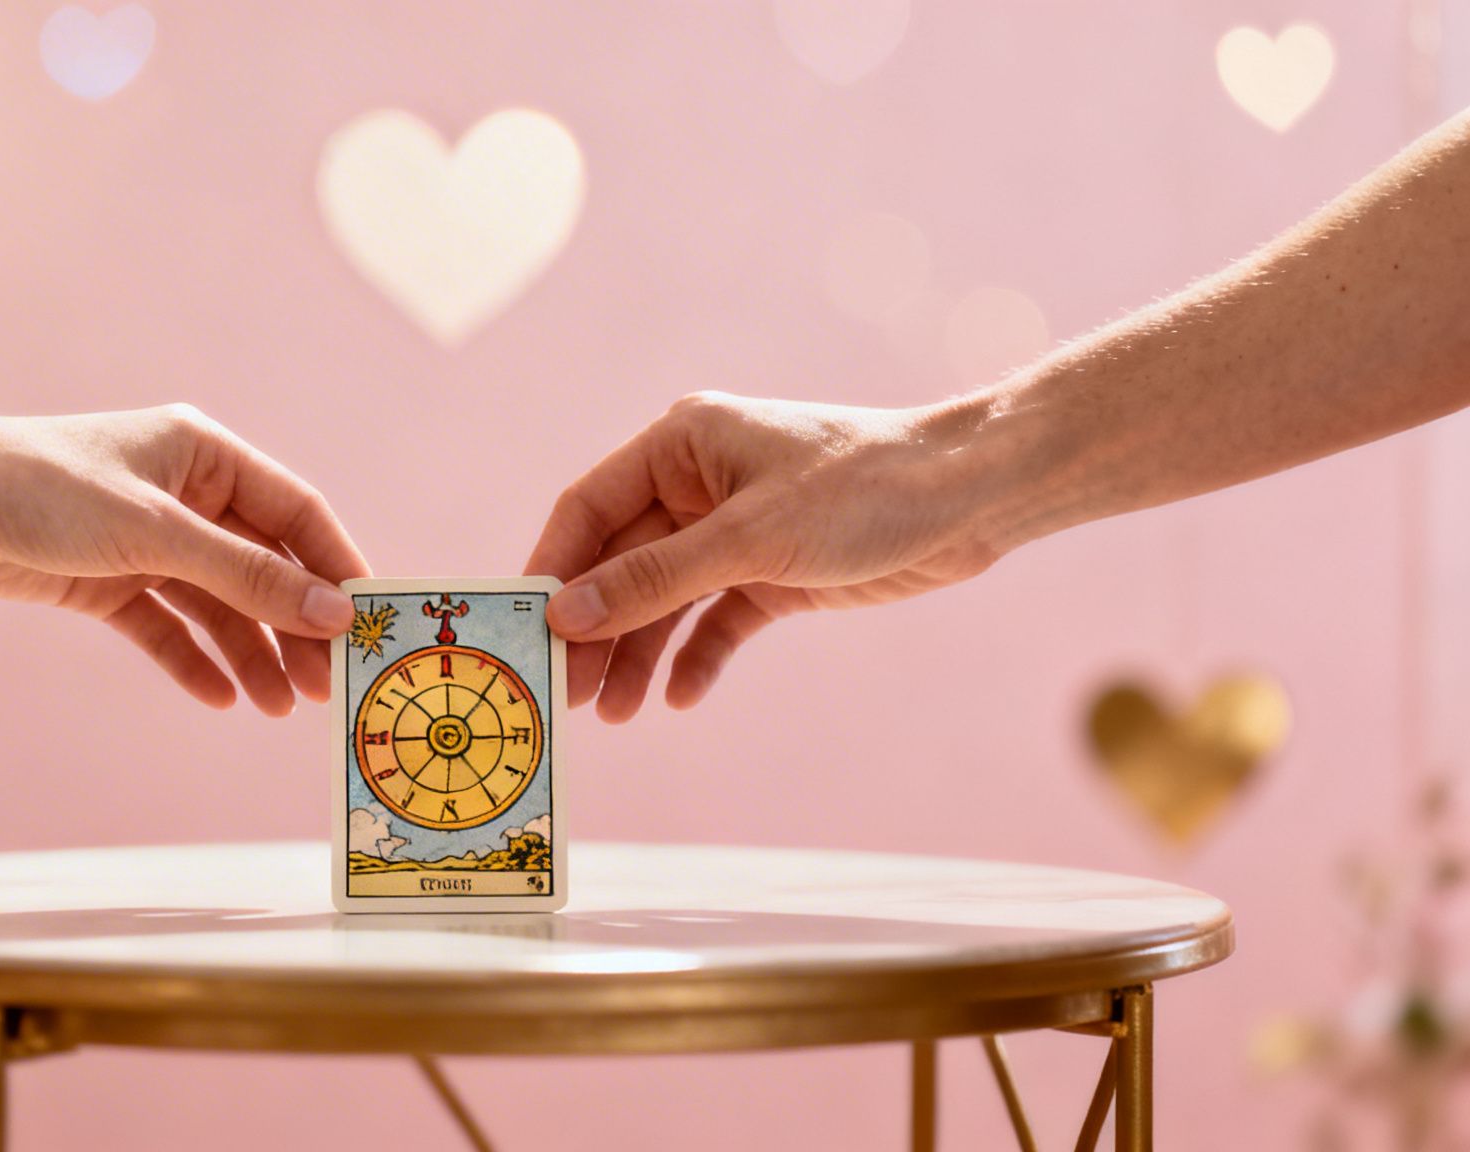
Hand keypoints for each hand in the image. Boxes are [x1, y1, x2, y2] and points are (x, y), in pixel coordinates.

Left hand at [0, 403, 366, 714]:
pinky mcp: (107, 582)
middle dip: (297, 626)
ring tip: (281, 708)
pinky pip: (169, 628)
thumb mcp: (154, 533)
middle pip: (263, 566)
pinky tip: (224, 700)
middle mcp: (183, 495)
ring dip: (252, 653)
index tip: (374, 623)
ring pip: (220, 605)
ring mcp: (146, 541)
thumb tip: (333, 613)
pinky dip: (196, 662)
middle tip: (334, 687)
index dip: (338, 567)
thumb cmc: (40, 488)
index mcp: (204, 454)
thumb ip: (246, 576)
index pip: (297, 513)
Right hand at [526, 392, 1002, 718]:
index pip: (588, 509)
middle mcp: (698, 483)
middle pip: (621, 563)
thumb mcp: (749, 539)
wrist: (971, 499)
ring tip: (616, 716)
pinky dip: (696, 656)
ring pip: (664, 599)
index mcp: (679, 444)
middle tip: (563, 696)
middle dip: (595, 630)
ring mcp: (734, 530)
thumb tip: (568, 615)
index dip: (553, 570)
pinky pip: (714, 619)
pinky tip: (678, 698)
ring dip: (639, 654)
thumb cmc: (862, 489)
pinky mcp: (772, 571)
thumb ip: (654, 579)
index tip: (523, 632)